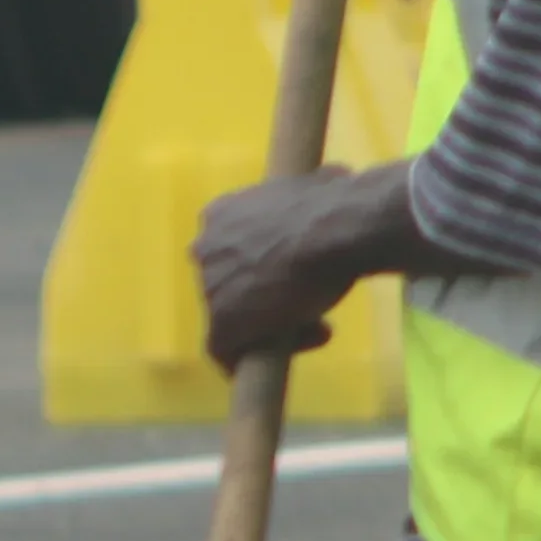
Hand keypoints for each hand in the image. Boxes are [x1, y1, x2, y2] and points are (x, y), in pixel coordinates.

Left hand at [192, 164, 424, 367]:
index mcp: (220, 214)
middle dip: (267, 297)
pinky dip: (250, 360)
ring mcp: (210, 289)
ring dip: (270, 325)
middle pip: (232, 284)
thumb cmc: (331, 204)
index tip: (298, 272)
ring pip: (235, 319)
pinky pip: (226, 352)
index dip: (266, 265)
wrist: (335, 231)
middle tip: (309, 302)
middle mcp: (205, 249)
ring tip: (317, 325)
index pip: (234, 249)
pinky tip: (283, 356)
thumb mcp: (316, 184)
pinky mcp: (221, 326)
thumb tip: (335, 180)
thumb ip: (308, 194)